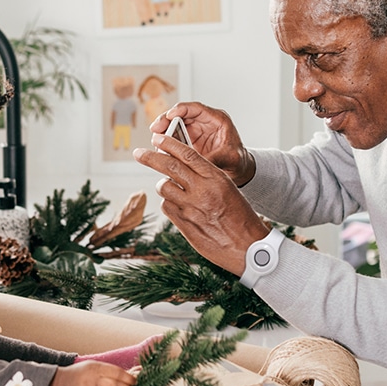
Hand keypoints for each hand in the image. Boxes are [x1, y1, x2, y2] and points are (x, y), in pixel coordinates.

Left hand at [133, 133, 270, 276]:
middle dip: (150, 157)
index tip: (157, 138)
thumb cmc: (241, 218)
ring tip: (171, 188)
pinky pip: (167, 206)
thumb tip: (184, 169)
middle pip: (169, 166)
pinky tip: (178, 206)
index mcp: (216, 178)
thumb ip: (207, 178)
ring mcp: (191, 208)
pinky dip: (168, 203)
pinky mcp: (184, 224)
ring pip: (164, 187)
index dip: (169, 144)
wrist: (248, 247)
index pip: (187, 154)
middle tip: (138, 152)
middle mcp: (202, 190)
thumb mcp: (229, 190)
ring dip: (164, 185)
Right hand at [148, 102, 254, 185]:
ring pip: (175, 124)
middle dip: (166, 119)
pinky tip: (160, 148)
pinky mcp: (189, 140)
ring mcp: (196, 130)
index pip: (197, 108)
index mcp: (218, 119)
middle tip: (156, 128)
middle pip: (181, 114)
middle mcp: (204, 122)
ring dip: (163, 130)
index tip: (170, 115)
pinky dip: (166, 141)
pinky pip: (175, 137)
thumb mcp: (228, 158)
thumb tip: (196, 163)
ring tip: (155, 140)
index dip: (181, 109)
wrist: (238, 168)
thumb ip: (213, 158)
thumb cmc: (236, 159)